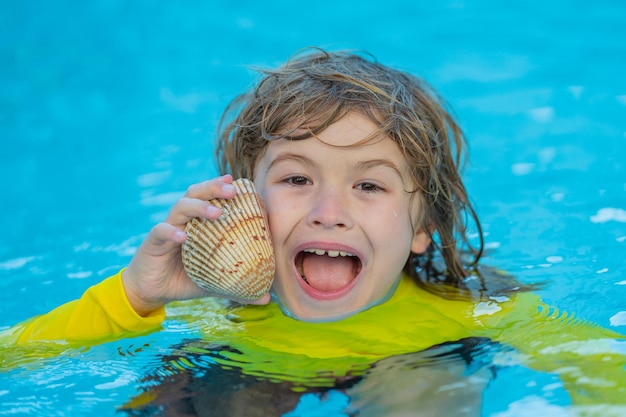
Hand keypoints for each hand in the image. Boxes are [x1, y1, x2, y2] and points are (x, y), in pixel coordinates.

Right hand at [122, 174, 270, 315]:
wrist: (152, 292)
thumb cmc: (184, 279)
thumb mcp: (214, 283)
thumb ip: (238, 287)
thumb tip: (266, 298)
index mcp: (198, 223)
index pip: (210, 198)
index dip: (222, 188)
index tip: (240, 183)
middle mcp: (183, 220)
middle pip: (196, 193)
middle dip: (213, 188)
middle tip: (232, 189)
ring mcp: (167, 229)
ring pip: (181, 207)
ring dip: (199, 206)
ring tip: (216, 213)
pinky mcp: (152, 243)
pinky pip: (161, 231)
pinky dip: (171, 232)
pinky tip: (182, 236)